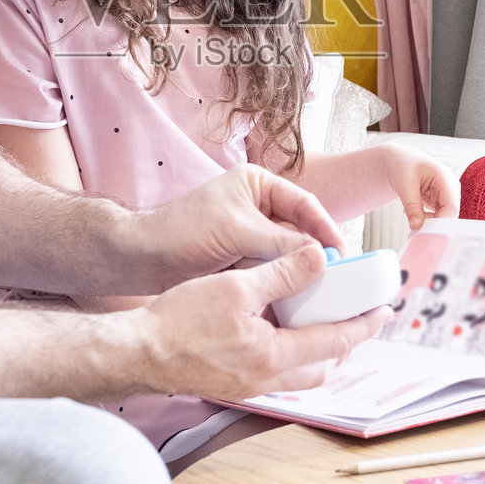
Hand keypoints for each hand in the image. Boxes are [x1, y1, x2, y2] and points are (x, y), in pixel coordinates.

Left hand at [132, 163, 346, 290]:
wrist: (142, 258)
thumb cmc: (183, 231)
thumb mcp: (239, 232)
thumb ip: (281, 244)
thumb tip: (321, 258)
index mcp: (258, 184)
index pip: (306, 204)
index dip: (326, 229)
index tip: (342, 256)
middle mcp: (258, 206)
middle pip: (300, 230)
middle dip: (315, 254)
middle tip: (338, 280)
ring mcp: (250, 234)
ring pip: (287, 254)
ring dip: (298, 272)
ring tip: (319, 293)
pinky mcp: (242, 259)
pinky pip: (271, 270)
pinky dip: (280, 282)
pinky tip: (294, 299)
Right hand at [138, 244, 392, 400]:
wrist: (138, 351)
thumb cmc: (180, 320)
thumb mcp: (236, 286)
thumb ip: (282, 273)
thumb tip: (319, 258)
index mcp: (274, 355)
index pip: (334, 341)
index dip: (363, 325)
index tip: (384, 312)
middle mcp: (266, 379)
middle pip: (323, 368)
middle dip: (345, 345)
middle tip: (358, 321)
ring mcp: (248, 387)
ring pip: (300, 377)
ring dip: (318, 354)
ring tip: (322, 325)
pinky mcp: (232, 385)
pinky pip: (277, 376)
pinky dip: (291, 357)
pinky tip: (279, 334)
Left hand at [377, 144, 460, 230]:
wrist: (399, 161)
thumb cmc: (402, 166)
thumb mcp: (404, 184)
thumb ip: (411, 205)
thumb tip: (416, 226)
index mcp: (445, 178)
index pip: (451, 207)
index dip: (441, 222)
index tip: (424, 232)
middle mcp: (450, 188)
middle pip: (449, 215)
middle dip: (433, 224)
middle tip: (414, 227)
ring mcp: (447, 196)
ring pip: (443, 218)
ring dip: (427, 222)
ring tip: (409, 213)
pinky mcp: (440, 202)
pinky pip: (436, 218)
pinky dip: (424, 219)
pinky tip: (412, 211)